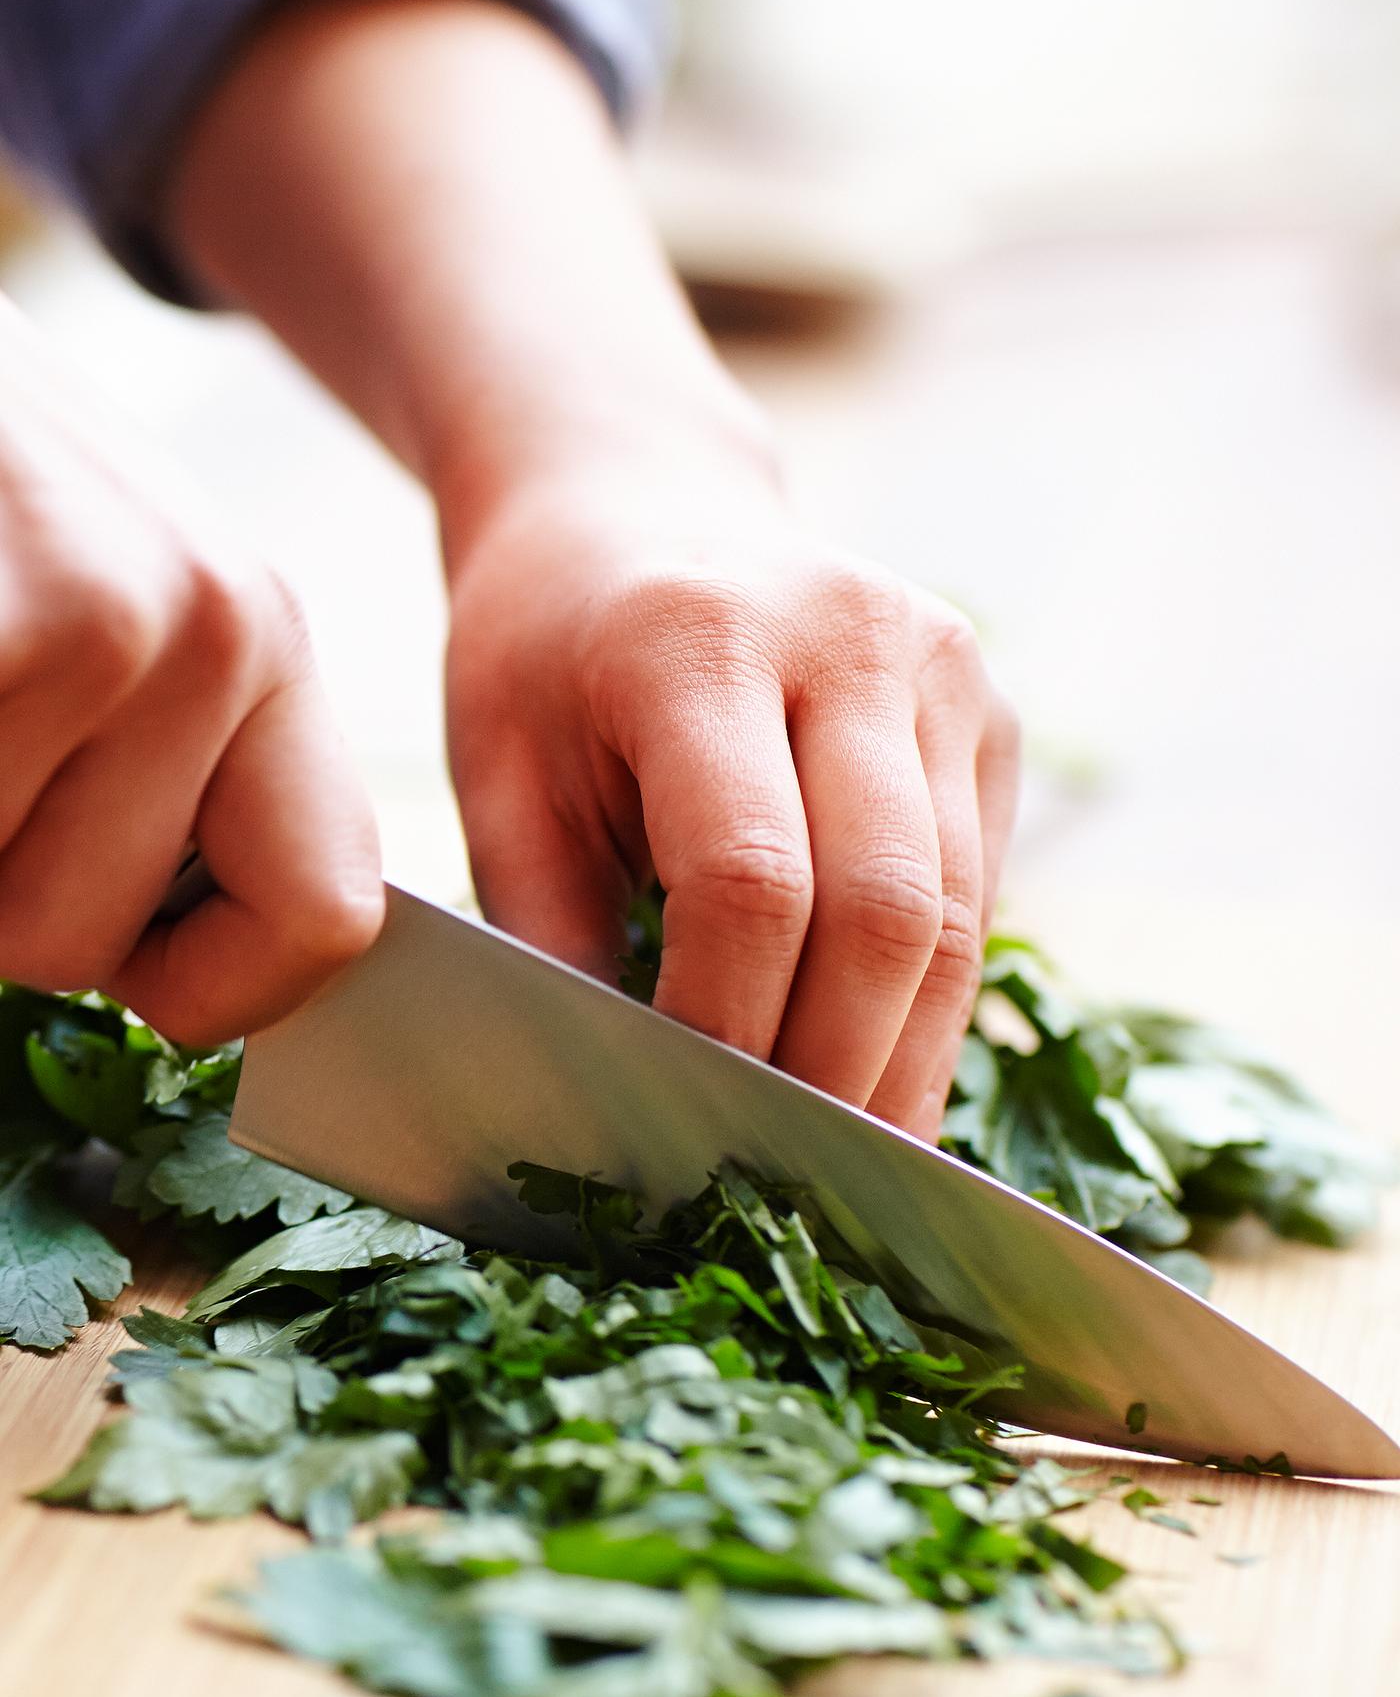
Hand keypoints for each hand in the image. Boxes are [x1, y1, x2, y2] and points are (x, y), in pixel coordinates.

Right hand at [0, 300, 382, 1042]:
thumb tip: (164, 973)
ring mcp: (100, 620)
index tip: (133, 972)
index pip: (326, 915)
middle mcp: (219, 632)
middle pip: (89, 947)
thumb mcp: (118, 616)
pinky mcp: (1, 622)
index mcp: (267, 648)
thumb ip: (166, 778)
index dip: (216, 992)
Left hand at [445, 467, 1018, 1136]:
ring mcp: (944, 664)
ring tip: (844, 1158)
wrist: (638, 508)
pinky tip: (873, 1061)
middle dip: (839, 1074)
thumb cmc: (544, 654)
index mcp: (700, 639)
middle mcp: (854, 635)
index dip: (727, 1029)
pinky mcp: (987, 709)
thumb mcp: (501, 778)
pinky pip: (983, 888)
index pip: (751, 879)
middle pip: (892, 911)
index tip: (682, 1131)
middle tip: (787, 1187)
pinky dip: (929, 998)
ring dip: (904, 1058)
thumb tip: (615, 1113)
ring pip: (962, 916)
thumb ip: (552, 938)